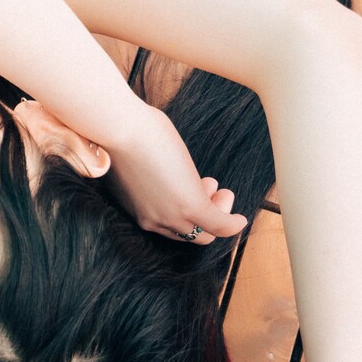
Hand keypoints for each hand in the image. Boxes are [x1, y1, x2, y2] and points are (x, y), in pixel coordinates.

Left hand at [101, 105, 247, 244]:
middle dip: (202, 212)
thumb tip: (165, 168)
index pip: (166, 225)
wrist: (121, 127)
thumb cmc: (125, 131)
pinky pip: (221, 225)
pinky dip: (233, 224)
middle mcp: (150, 218)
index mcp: (134, 207)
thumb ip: (153, 175)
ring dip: (218, 212)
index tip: (196, 187)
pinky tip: (241, 218)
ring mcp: (171, 215)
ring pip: (204, 233)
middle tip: (211, 187)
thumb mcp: (138, 160)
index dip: (184, 210)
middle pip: (186, 233)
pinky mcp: (191, 207)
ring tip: (220, 189)